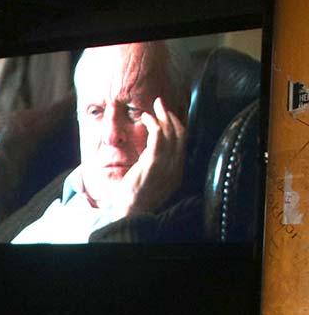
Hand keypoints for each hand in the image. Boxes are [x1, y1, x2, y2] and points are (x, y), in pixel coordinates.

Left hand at [117, 96, 185, 214]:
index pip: (183, 141)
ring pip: (170, 133)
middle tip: (160, 103)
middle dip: (170, 115)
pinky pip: (158, 137)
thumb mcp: (151, 178)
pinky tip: (146, 119)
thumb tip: (152, 150)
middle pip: (180, 133)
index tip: (166, 114)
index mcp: (177, 170)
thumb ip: (156, 164)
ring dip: (161, 117)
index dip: (176, 124)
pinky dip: (154, 124)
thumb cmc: (135, 196)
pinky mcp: (153, 163)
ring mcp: (166, 165)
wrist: (130, 212)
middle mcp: (176, 166)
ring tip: (152, 109)